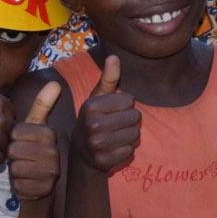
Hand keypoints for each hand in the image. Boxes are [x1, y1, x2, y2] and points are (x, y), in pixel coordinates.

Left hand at [7, 81, 61, 200]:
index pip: (16, 133)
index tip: (22, 143)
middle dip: (12, 156)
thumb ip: (42, 105)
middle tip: (22, 158)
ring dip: (14, 170)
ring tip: (24, 169)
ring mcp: (51, 171)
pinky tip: (26, 181)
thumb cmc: (31, 150)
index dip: (12, 139)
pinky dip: (18, 184)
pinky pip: (18, 184)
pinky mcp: (44, 189)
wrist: (40, 183)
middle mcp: (54, 151)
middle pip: (14, 150)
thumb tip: (55, 82)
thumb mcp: (35, 127)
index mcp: (50, 133)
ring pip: (15, 167)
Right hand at [72, 56, 140, 171]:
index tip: (111, 111)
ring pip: (135, 134)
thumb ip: (108, 79)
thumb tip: (114, 56)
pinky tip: (112, 149)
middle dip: (129, 119)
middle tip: (114, 125)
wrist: (81, 155)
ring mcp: (98, 145)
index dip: (124, 105)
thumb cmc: (92, 121)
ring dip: (129, 134)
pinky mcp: (105, 161)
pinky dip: (125, 149)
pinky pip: (130, 150)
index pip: (130, 100)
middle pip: (135, 116)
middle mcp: (93, 125)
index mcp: (91, 106)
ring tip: (114, 136)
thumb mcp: (96, 99)